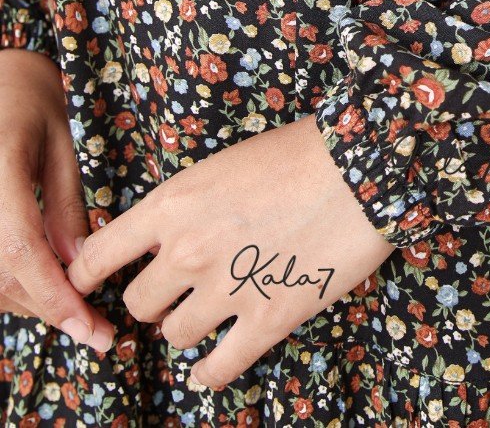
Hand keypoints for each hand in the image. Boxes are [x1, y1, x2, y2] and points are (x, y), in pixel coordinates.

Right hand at [0, 49, 114, 351]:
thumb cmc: (28, 102)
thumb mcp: (59, 144)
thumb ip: (65, 204)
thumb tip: (79, 264)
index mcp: (0, 166)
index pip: (20, 249)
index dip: (54, 295)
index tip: (90, 327)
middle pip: (2, 276)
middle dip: (50, 307)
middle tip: (95, 329)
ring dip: (31, 302)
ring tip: (77, 308)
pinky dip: (11, 286)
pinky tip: (44, 285)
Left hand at [65, 114, 394, 388]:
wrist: (364, 164)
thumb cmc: (301, 152)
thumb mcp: (225, 163)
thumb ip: (187, 205)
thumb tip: (166, 235)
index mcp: (172, 204)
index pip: (97, 256)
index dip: (88, 276)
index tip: (90, 286)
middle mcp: (188, 251)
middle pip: (139, 303)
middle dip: (157, 298)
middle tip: (180, 289)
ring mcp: (227, 290)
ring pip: (176, 335)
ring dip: (189, 326)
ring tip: (212, 311)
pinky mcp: (267, 320)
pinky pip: (218, 368)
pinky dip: (209, 373)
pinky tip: (210, 368)